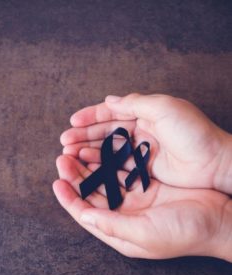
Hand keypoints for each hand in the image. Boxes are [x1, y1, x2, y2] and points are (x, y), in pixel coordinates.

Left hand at [53, 155, 231, 260]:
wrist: (218, 219)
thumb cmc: (183, 232)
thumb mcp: (145, 234)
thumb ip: (112, 225)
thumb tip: (82, 215)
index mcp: (119, 229)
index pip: (85, 213)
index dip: (69, 198)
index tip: (57, 182)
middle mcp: (123, 213)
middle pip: (91, 193)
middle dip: (75, 176)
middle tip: (63, 157)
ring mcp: (134, 197)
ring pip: (103, 179)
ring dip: (89, 166)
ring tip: (76, 150)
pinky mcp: (145, 184)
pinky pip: (121, 170)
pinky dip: (109, 161)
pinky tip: (100, 150)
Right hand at [60, 94, 231, 193]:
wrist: (214, 163)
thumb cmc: (193, 133)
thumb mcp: (165, 108)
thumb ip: (136, 103)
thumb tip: (109, 100)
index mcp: (144, 114)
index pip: (111, 113)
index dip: (90, 116)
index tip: (72, 122)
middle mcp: (139, 131)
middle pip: (105, 132)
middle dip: (84, 135)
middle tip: (65, 142)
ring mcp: (139, 151)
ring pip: (107, 149)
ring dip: (88, 150)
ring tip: (70, 154)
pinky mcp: (142, 169)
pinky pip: (116, 165)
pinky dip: (101, 164)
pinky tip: (88, 164)